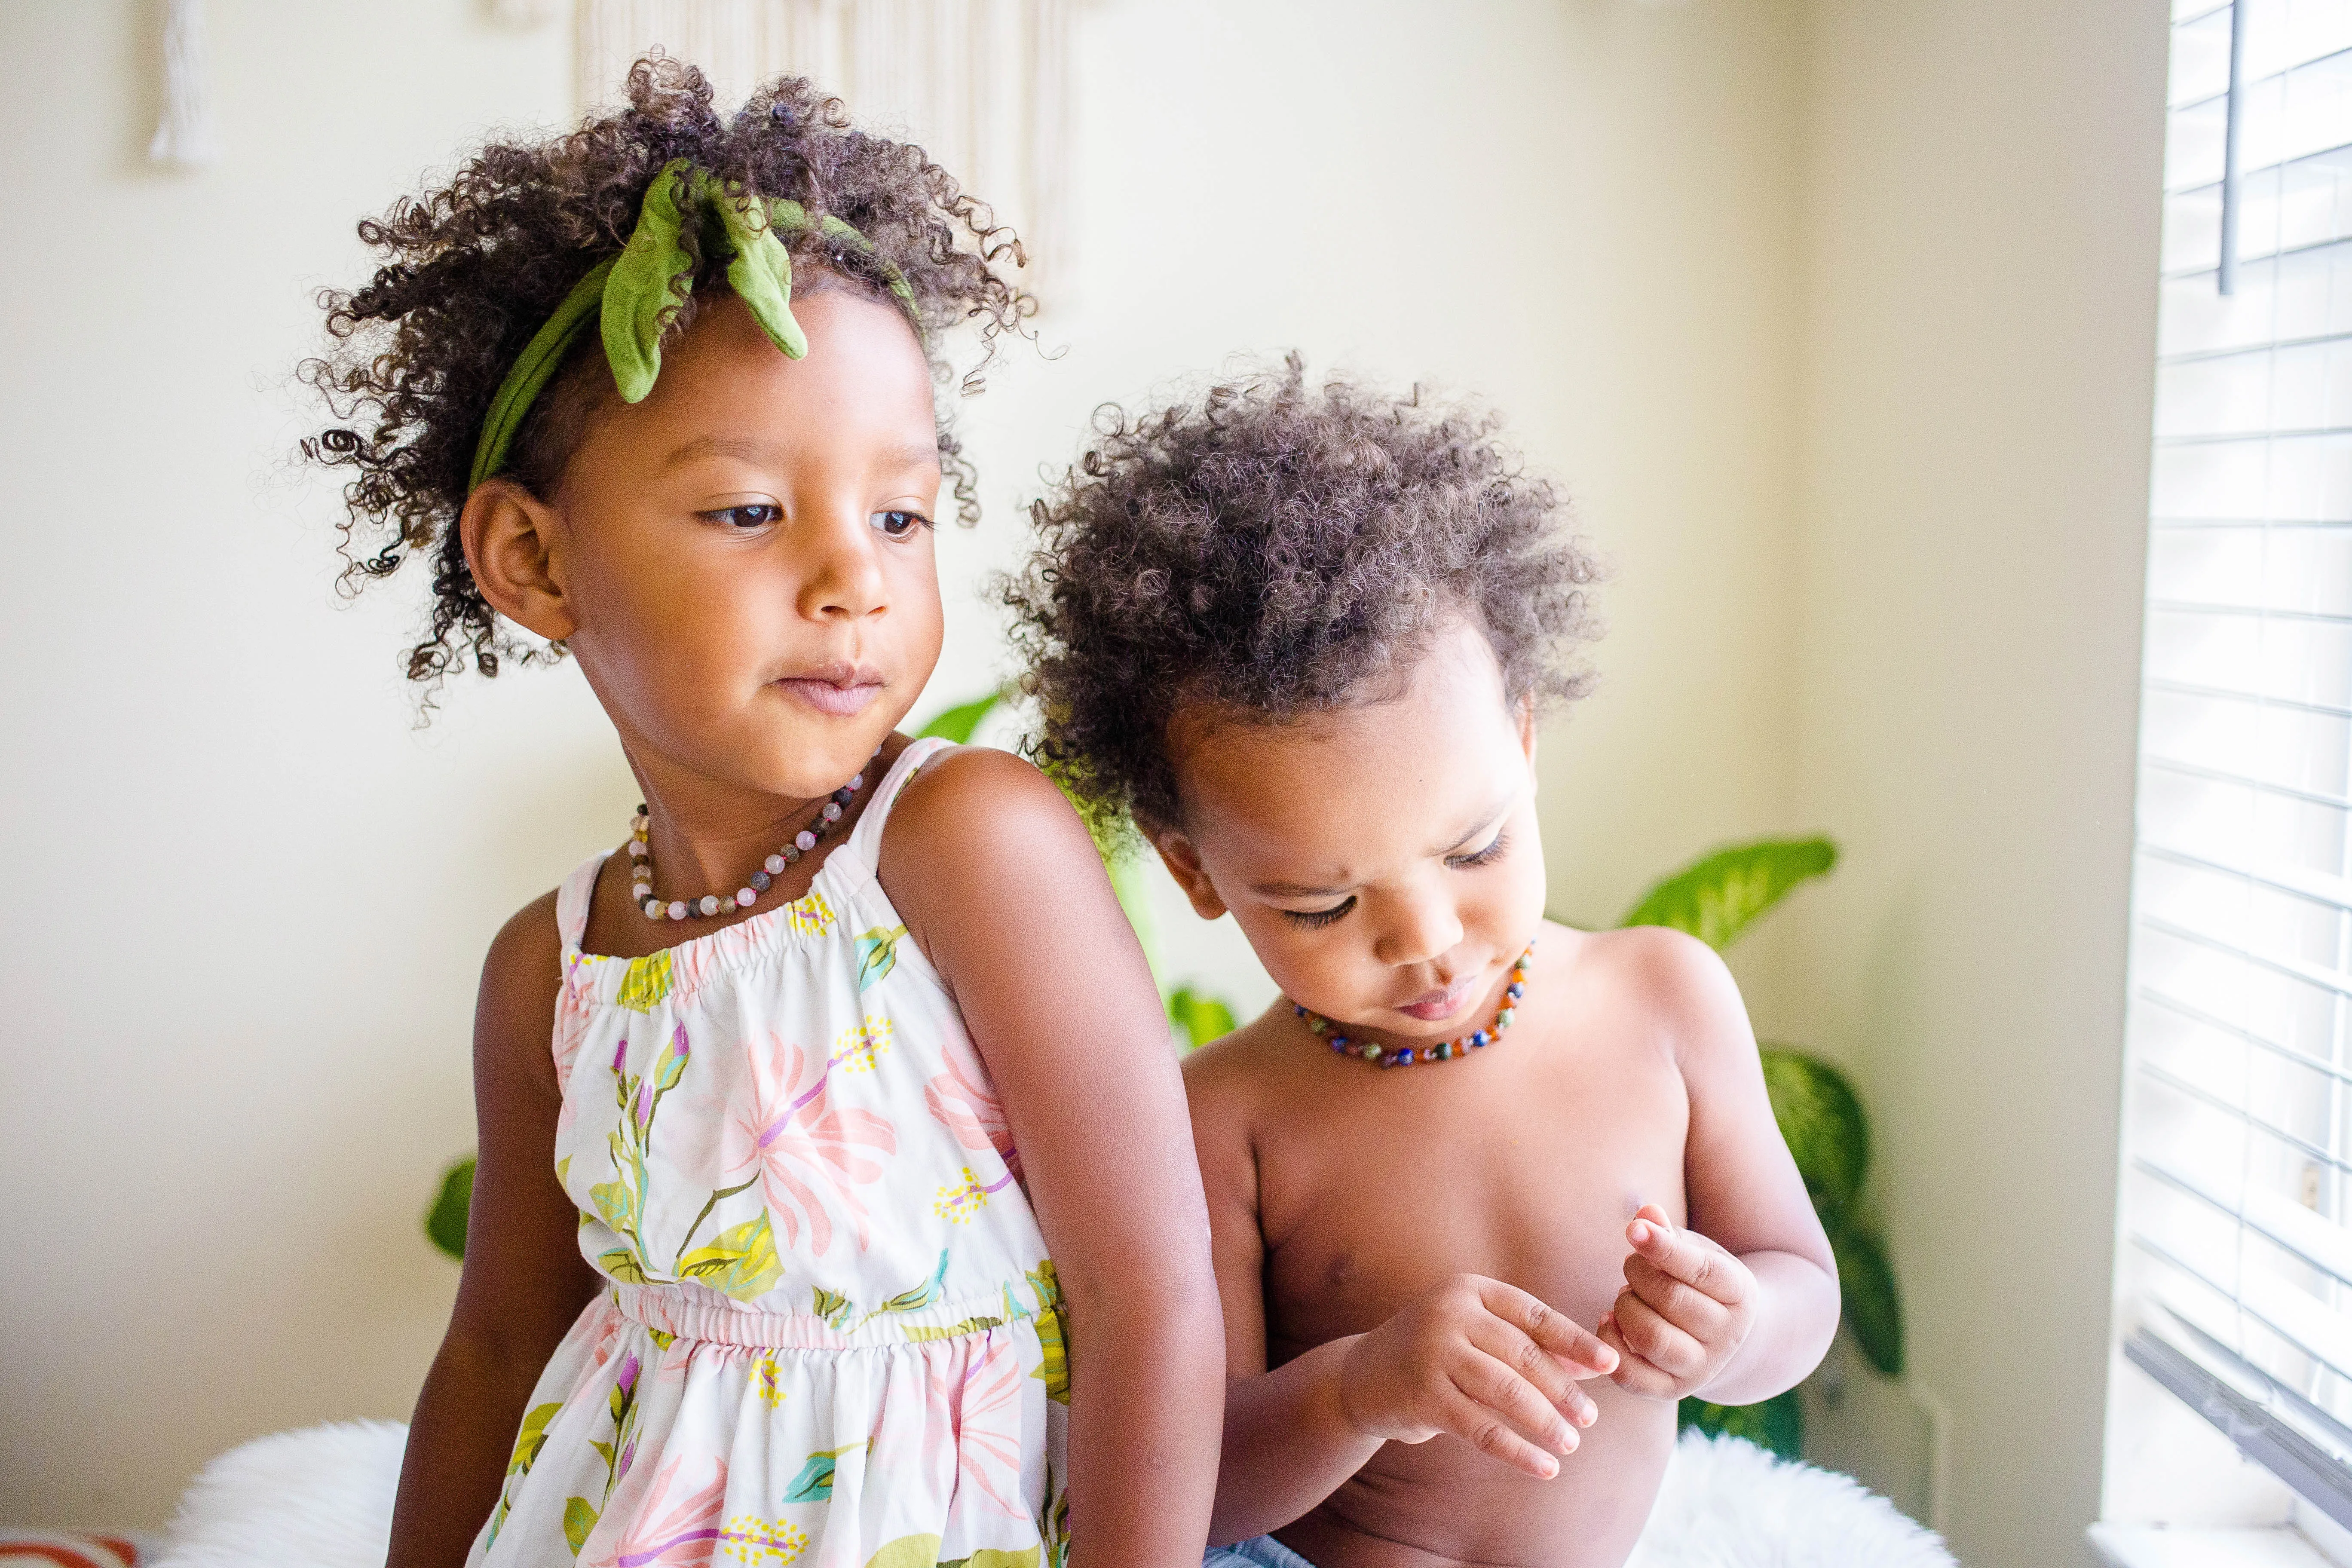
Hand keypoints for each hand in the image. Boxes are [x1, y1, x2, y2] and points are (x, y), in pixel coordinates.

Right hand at [1337, 1273, 1618, 1478]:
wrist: (1363, 1375)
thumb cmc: (1436, 1353)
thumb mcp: (1479, 1336)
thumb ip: (1529, 1345)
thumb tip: (1594, 1366)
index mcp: (1470, 1290)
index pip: (1535, 1315)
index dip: (1575, 1341)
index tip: (1610, 1363)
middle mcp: (1450, 1314)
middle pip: (1523, 1354)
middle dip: (1563, 1389)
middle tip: (1590, 1416)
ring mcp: (1433, 1352)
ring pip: (1505, 1391)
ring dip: (1545, 1421)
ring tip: (1570, 1444)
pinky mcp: (1423, 1395)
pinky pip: (1481, 1428)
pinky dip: (1517, 1450)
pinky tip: (1543, 1466)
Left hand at [1597, 1204, 1756, 1400]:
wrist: (1723, 1336)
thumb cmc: (1700, 1282)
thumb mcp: (1695, 1252)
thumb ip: (1669, 1234)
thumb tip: (1646, 1214)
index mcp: (1739, 1293)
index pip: (1701, 1270)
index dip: (1663, 1248)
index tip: (1632, 1230)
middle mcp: (1726, 1335)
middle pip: (1671, 1300)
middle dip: (1638, 1273)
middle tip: (1632, 1264)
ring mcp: (1701, 1367)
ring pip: (1650, 1337)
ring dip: (1624, 1307)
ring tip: (1626, 1294)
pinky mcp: (1671, 1390)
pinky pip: (1632, 1374)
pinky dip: (1610, 1343)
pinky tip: (1609, 1320)